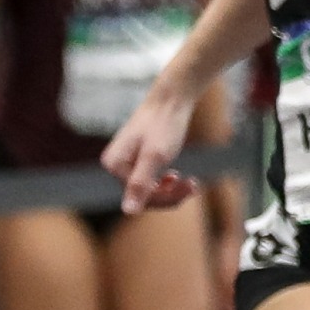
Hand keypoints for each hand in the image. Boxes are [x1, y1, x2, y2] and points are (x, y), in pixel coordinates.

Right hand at [103, 88, 198, 214]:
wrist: (172, 97)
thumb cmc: (164, 124)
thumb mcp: (155, 157)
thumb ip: (140, 184)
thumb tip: (127, 211)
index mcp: (114, 165)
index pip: (139, 197)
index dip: (166, 198)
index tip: (191, 186)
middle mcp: (116, 164)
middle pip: (143, 194)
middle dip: (170, 193)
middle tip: (194, 185)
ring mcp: (127, 160)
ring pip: (149, 187)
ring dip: (170, 189)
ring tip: (191, 183)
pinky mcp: (138, 157)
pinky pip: (150, 178)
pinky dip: (166, 181)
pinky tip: (176, 177)